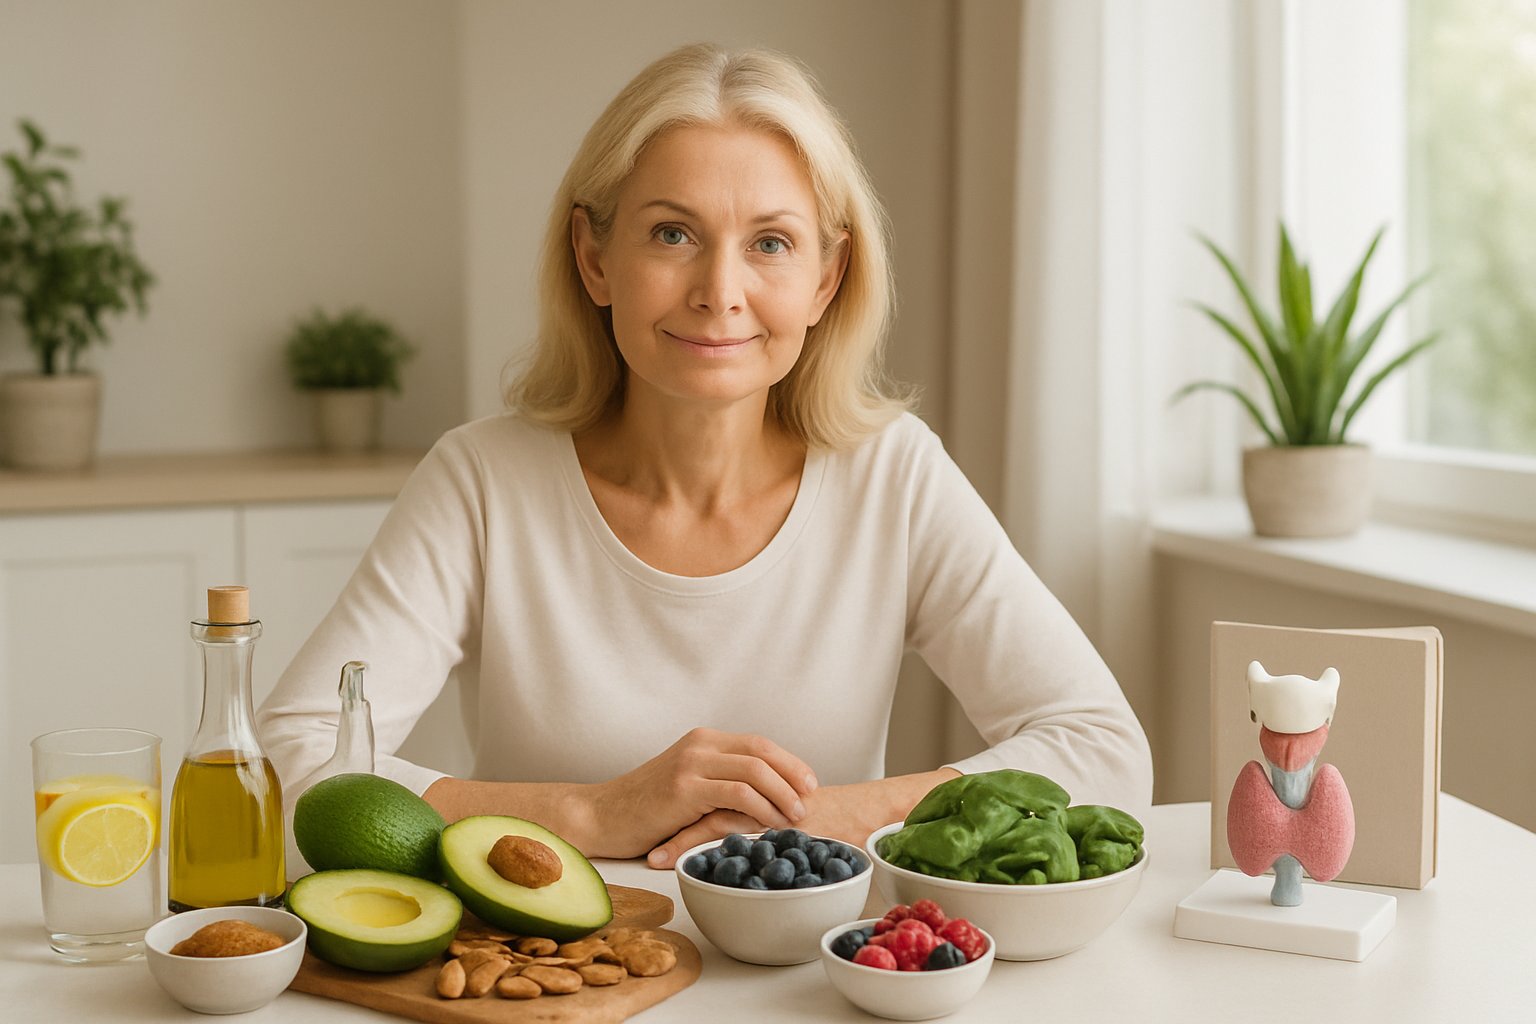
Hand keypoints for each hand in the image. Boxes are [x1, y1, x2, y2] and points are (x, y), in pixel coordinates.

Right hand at [583, 728, 817, 861]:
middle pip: (762, 752)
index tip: (809, 784)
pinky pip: (736, 793)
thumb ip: (718, 781)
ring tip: (795, 818)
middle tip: (810, 800)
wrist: (600, 816)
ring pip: (754, 771)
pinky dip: (760, 808)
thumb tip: (764, 797)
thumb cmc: (644, 810)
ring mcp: (691, 764)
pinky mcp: (684, 788)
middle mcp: (700, 745)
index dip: (789, 763)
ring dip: (782, 795)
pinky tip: (768, 826)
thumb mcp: (687, 785)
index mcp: (703, 740)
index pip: (759, 743)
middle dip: (793, 776)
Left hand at [645, 767, 961, 869]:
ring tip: (654, 858)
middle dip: (669, 824)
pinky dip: (720, 849)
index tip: (647, 829)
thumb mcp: (796, 817)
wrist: (877, 813)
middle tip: (638, 843)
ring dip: (684, 840)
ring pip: (719, 818)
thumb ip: (765, 820)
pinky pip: (748, 834)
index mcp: (761, 789)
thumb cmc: (841, 820)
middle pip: (705, 804)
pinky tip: (697, 864)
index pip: (710, 794)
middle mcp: (763, 796)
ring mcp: (771, 811)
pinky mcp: (786, 827)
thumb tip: (733, 840)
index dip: (677, 811)